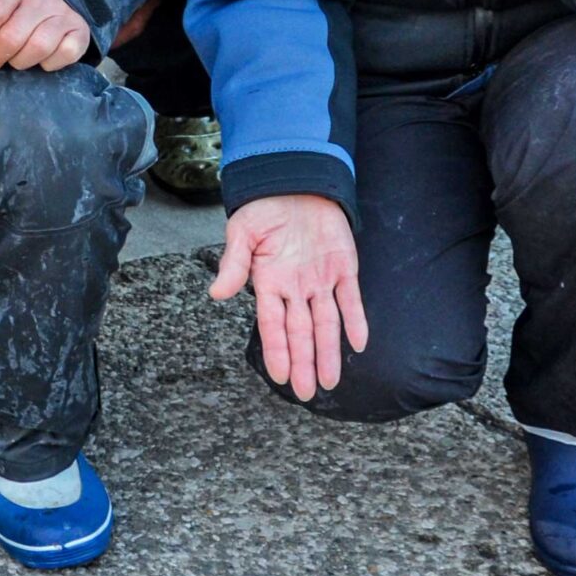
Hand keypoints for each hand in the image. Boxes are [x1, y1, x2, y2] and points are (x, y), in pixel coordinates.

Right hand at [211, 193, 367, 401]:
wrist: (295, 183)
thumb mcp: (242, 233)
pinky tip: (358, 343)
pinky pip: (350, 299)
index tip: (279, 376)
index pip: (273, 325)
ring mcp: (320, 280)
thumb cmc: (264, 209)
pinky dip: (355, 320)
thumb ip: (233, 264)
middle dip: (304, 363)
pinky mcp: (343, 268)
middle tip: (307, 392)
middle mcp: (295, 288)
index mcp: (269, 282)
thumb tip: (217, 294)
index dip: (277, 350)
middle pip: (301, 332)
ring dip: (328, 351)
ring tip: (331, 380)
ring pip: (326, 323)